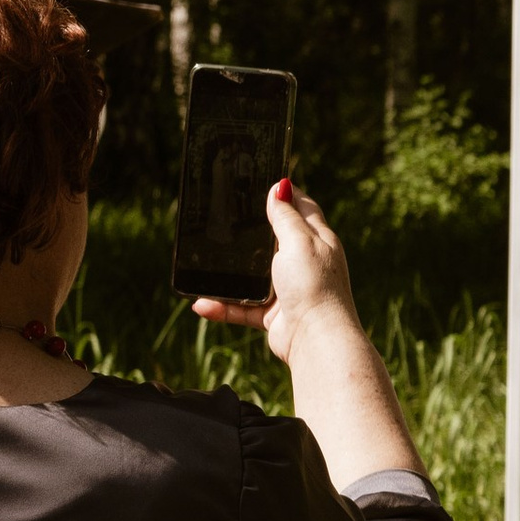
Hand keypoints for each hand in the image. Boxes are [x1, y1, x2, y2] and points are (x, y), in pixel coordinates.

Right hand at [193, 182, 365, 366]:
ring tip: (204, 262)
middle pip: (273, 240)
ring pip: (252, 276)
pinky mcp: (275, 315)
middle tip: (223, 217)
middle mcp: (304, 263)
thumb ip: (287, 216)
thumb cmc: (314, 286)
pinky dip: (223, 307)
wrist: (317, 340)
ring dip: (229, 273)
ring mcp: (289, 289)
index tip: (262, 181)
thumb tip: (281, 186)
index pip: (302, 208)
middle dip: (250, 232)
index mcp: (317, 240)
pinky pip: (242, 308)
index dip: (284, 194)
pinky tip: (202, 304)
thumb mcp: (300, 242)